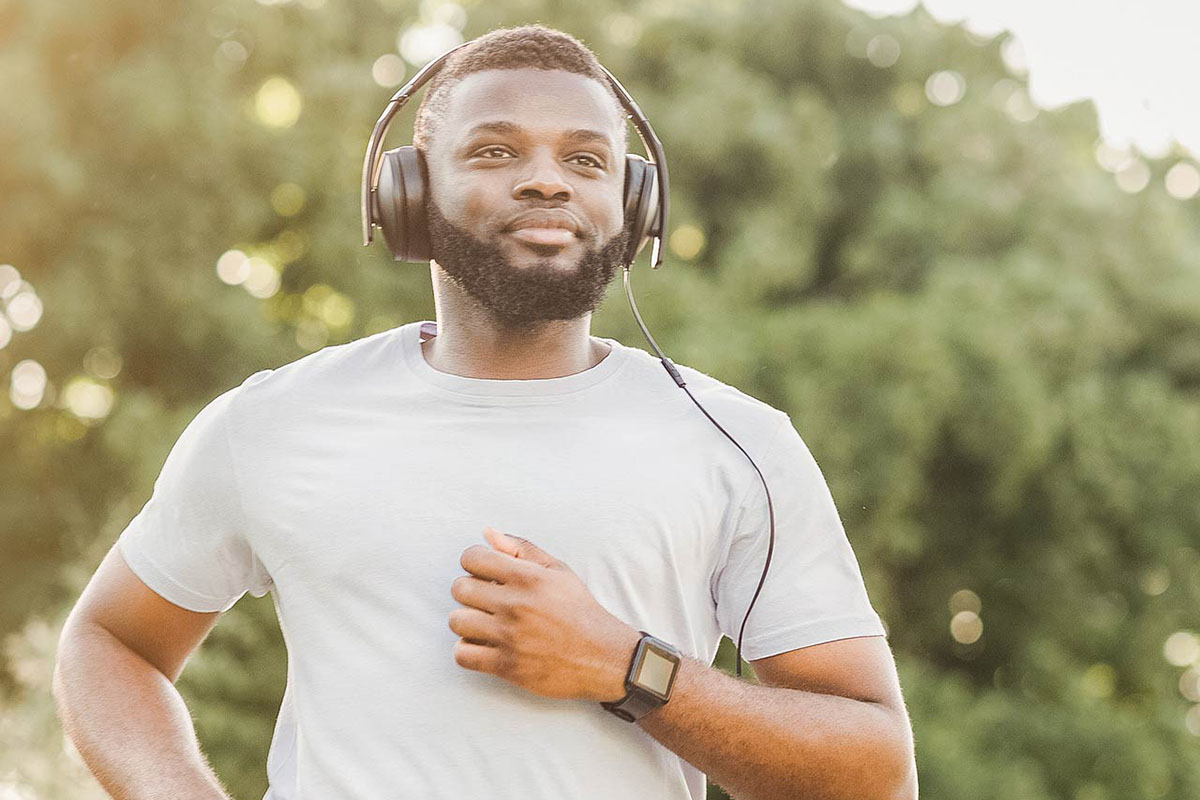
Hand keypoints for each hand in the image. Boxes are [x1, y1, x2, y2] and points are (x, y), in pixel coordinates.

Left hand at [449, 526, 642, 701]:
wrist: (603, 656)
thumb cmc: (579, 610)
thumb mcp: (557, 571)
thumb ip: (521, 549)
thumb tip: (487, 533)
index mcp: (528, 577)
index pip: (472, 558)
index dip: (474, 563)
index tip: (484, 573)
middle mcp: (516, 605)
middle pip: (460, 589)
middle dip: (470, 591)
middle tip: (486, 599)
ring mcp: (509, 637)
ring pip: (457, 622)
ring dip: (467, 622)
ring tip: (485, 623)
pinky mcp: (507, 665)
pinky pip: (462, 655)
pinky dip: (468, 650)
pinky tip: (484, 644)